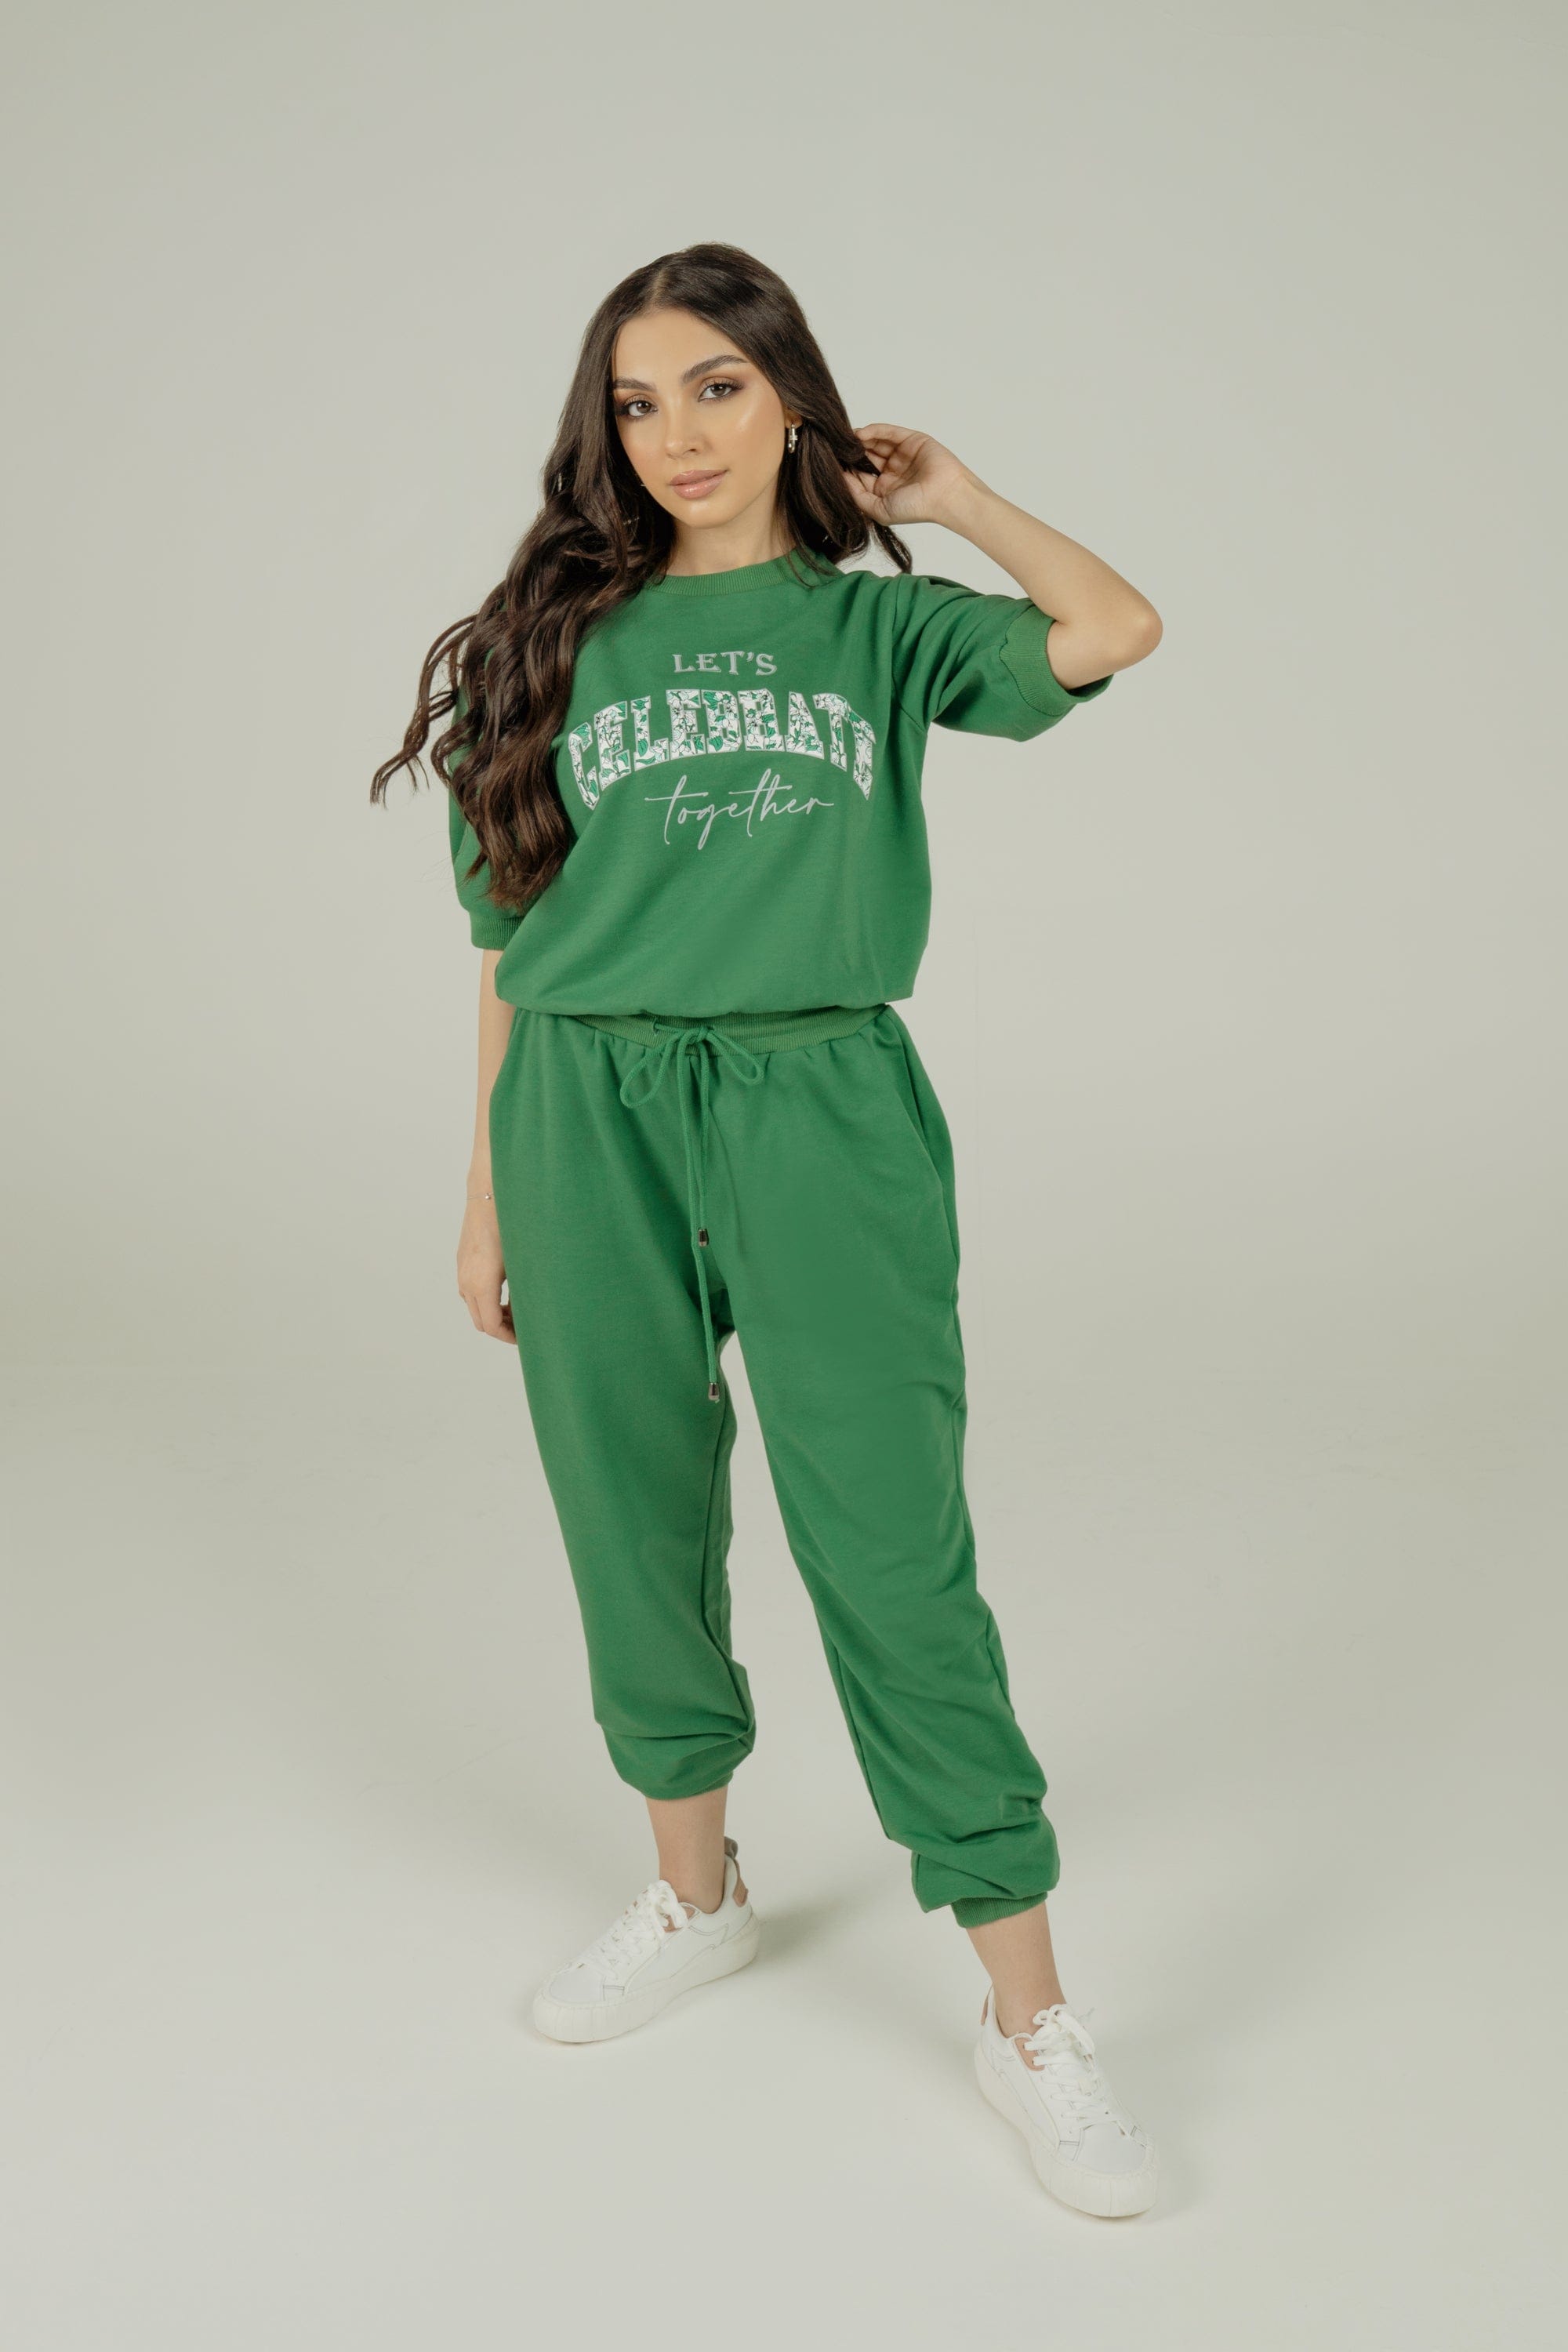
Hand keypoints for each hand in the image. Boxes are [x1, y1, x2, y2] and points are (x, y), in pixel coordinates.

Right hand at [457, 1195, 515, 1342]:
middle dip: (503, 1329)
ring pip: (475, 1306)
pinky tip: (508, 1290)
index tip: (527, 1338)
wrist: (491, 1191)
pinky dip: (487, 1299)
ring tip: (519, 1310)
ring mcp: (462, 1270)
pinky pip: (471, 1290)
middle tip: (526, 1328)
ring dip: (494, 1313)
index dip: (510, 1337)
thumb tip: (537, 1313)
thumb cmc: (513, 1223)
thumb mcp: (525, 1261)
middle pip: (481, 1321)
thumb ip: (526, 1291)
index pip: (492, 1326)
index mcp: (482, 1283)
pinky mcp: (463, 1260)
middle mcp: (467, 1280)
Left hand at [840, 423, 988, 530]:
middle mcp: (891, 471)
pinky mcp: (910, 439)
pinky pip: (888, 432)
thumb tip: (839, 480)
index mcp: (884, 490)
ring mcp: (901, 454)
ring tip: (844, 440)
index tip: (828, 465)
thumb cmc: (916, 508)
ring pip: (875, 443)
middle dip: (850, 453)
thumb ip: (857, 497)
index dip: (845, 470)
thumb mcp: (879, 509)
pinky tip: (859, 434)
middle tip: (833, 448)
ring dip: (859, 441)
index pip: (859, 476)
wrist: (946, 495)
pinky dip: (873, 431)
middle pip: (865, 457)